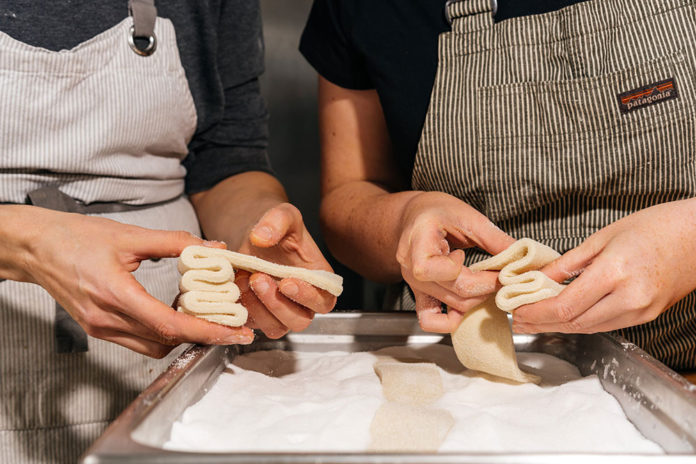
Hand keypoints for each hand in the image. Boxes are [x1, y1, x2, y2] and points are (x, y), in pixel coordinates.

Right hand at [18, 208, 253, 357]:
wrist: (36, 247)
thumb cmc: (77, 237)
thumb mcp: (130, 234)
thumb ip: (176, 242)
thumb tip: (214, 249)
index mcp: (115, 294)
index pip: (168, 324)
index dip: (205, 331)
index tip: (233, 331)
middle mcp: (107, 319)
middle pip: (166, 341)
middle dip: (202, 336)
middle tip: (230, 324)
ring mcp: (101, 328)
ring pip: (154, 347)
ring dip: (182, 336)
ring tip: (206, 317)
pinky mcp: (98, 329)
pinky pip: (139, 341)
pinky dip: (163, 333)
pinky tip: (176, 312)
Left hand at [235, 203, 336, 337]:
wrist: (254, 236)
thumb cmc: (277, 227)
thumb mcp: (282, 214)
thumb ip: (277, 221)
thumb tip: (261, 237)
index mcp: (319, 281)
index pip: (323, 300)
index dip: (307, 296)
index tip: (286, 282)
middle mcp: (303, 301)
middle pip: (300, 321)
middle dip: (278, 304)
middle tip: (258, 279)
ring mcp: (281, 311)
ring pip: (276, 327)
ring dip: (259, 309)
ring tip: (244, 280)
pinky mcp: (259, 316)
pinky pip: (254, 325)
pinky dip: (244, 311)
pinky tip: (235, 288)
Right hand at [396, 192, 515, 331]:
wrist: (414, 215)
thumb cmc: (437, 211)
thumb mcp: (468, 216)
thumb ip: (495, 240)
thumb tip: (525, 260)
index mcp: (419, 241)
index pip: (445, 272)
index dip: (476, 276)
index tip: (494, 268)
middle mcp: (411, 266)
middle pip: (454, 292)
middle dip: (486, 289)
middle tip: (504, 279)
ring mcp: (412, 282)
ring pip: (450, 307)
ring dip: (476, 301)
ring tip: (488, 286)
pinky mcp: (418, 292)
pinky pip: (428, 319)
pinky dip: (450, 321)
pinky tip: (466, 308)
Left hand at [513, 199, 695, 333]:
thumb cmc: (653, 227)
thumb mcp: (602, 237)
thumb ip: (567, 263)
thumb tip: (537, 278)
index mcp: (614, 272)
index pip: (564, 306)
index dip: (536, 312)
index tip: (515, 309)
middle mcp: (629, 298)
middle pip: (574, 323)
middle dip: (541, 323)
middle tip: (517, 320)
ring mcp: (641, 311)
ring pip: (589, 328)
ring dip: (558, 327)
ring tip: (533, 321)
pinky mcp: (647, 316)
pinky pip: (606, 324)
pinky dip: (581, 322)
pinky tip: (563, 317)